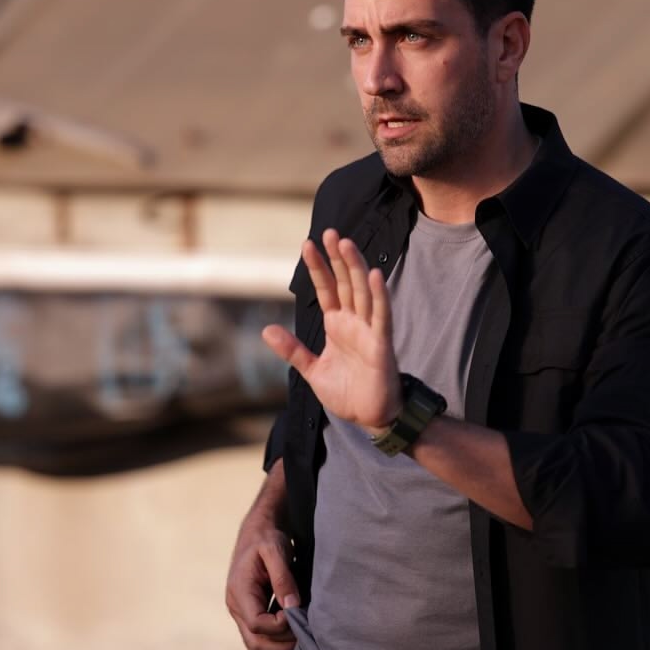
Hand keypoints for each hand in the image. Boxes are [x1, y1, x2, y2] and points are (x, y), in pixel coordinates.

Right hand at [225, 464, 300, 649]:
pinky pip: (254, 640)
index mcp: (239, 591)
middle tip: (304, 640)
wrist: (258, 531)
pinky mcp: (248, 612)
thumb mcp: (276, 551)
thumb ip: (283, 579)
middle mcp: (235, 605)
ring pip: (253, 645)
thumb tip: (293, 607)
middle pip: (254, 640)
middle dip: (280, 645)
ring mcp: (239, 611)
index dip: (279, 627)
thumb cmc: (267, 538)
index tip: (298, 617)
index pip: (257, 623)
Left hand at [262, 229, 400, 429]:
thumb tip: (267, 330)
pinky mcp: (382, 344)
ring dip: (355, 267)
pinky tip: (375, 275)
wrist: (369, 417)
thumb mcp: (312, 370)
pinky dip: (379, 296)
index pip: (327, 289)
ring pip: (362, 292)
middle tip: (328, 232)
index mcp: (338, 325)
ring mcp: (369, 330)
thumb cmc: (347, 392)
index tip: (308, 244)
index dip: (318, 267)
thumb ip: (293, 350)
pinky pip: (381, 316)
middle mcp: (354, 322)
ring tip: (345, 244)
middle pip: (345, 282)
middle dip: (336, 258)